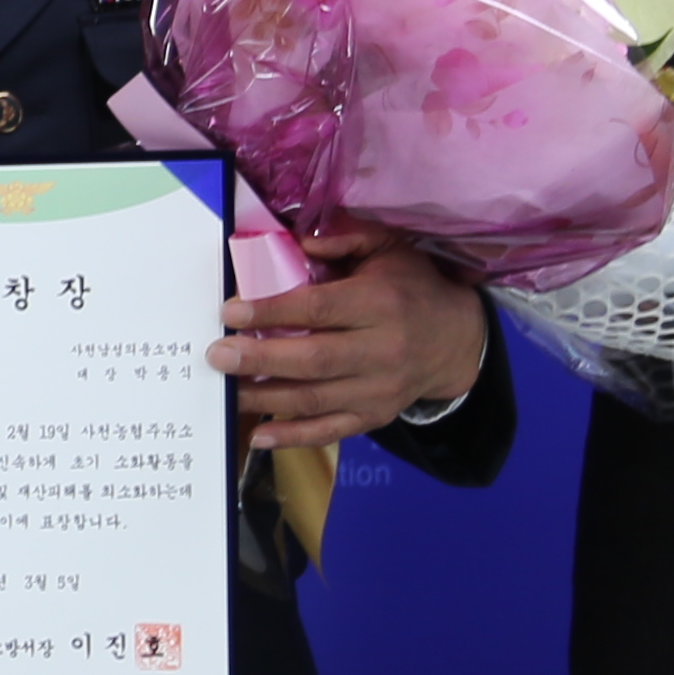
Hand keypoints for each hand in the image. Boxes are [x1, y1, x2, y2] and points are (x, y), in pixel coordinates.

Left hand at [209, 228, 488, 451]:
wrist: (456, 339)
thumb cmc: (411, 286)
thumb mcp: (387, 248)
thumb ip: (344, 238)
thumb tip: (294, 242)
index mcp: (380, 304)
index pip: (318, 308)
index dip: (272, 310)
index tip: (231, 311)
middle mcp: (383, 350)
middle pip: (313, 360)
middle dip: (259, 358)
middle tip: (217, 355)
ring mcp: (380, 390)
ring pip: (316, 399)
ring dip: (265, 397)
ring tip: (225, 389)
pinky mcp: (376, 416)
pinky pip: (331, 431)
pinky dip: (293, 436)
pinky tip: (259, 434)